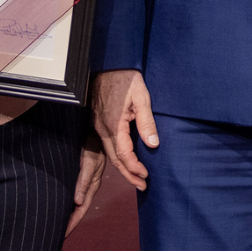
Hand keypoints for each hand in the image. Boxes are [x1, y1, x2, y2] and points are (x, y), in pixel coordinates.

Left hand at [65, 129, 106, 236]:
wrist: (95, 127)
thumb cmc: (91, 143)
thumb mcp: (88, 161)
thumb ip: (83, 180)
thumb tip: (77, 202)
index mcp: (92, 184)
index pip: (81, 209)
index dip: (73, 222)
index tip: (63, 234)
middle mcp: (89, 184)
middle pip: (79, 208)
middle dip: (71, 222)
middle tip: (59, 234)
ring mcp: (87, 179)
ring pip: (78, 201)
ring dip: (70, 213)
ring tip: (61, 224)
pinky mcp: (83, 173)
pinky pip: (77, 191)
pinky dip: (71, 201)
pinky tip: (65, 203)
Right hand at [92, 69, 157, 189]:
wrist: (108, 65)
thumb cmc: (126, 78)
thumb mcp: (142, 97)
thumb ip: (146, 122)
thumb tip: (153, 144)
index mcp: (114, 124)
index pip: (124, 154)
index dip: (135, 168)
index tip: (146, 175)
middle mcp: (103, 128)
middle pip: (115, 159)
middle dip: (128, 174)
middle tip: (142, 185)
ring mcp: (98, 126)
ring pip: (109, 153)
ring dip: (122, 167)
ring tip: (135, 177)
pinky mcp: (97, 122)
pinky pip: (106, 145)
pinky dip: (116, 156)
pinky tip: (124, 159)